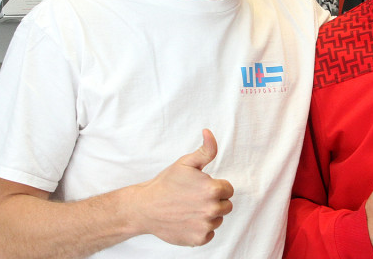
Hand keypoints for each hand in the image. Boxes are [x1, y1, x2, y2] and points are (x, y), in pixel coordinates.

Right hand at [132, 129, 233, 245]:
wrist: (145, 207)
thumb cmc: (166, 184)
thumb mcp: (186, 162)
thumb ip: (206, 150)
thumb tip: (209, 133)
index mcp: (212, 190)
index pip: (228, 190)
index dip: (215, 187)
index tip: (201, 187)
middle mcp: (211, 209)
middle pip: (226, 206)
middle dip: (214, 201)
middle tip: (194, 198)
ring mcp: (205, 226)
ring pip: (218, 219)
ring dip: (208, 215)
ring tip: (189, 208)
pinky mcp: (198, 239)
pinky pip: (209, 234)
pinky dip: (201, 229)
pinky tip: (187, 220)